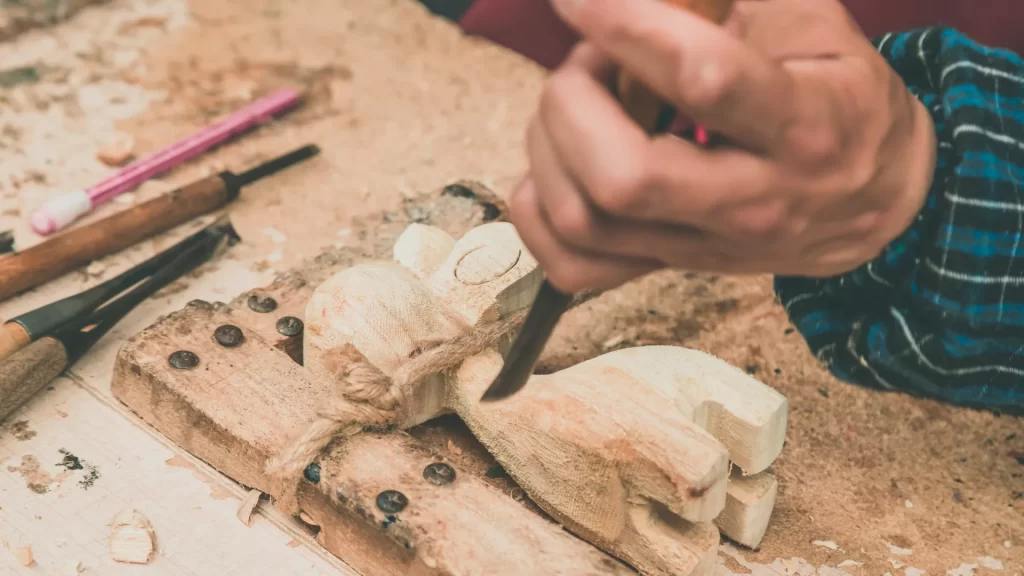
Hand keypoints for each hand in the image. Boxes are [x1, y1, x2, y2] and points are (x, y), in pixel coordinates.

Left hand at [509, 0, 936, 292]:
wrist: (882, 200)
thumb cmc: (840, 99)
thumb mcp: (812, 22)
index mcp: (802, 126)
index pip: (702, 78)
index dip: (625, 25)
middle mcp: (752, 200)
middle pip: (623, 177)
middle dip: (574, 103)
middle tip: (588, 62)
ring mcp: (706, 245)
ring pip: (585, 220)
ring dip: (550, 148)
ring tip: (576, 106)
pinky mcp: (672, 267)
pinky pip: (574, 265)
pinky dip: (540, 211)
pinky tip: (560, 163)